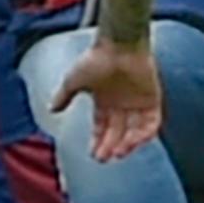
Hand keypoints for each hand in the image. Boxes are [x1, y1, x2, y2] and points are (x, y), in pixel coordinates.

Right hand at [49, 38, 162, 161]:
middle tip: (105, 158)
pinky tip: (133, 141)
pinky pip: (151, 122)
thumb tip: (51, 109)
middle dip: (111, 146)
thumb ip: (64, 96)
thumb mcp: (74, 80)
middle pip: (118, 132)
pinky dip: (144, 134)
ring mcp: (138, 102)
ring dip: (127, 143)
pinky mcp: (152, 99)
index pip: (103, 127)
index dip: (99, 142)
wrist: (119, 44)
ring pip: (134, 130)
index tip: (95, 155)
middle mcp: (121, 104)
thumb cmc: (96, 58)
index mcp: (104, 100)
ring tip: (118, 151)